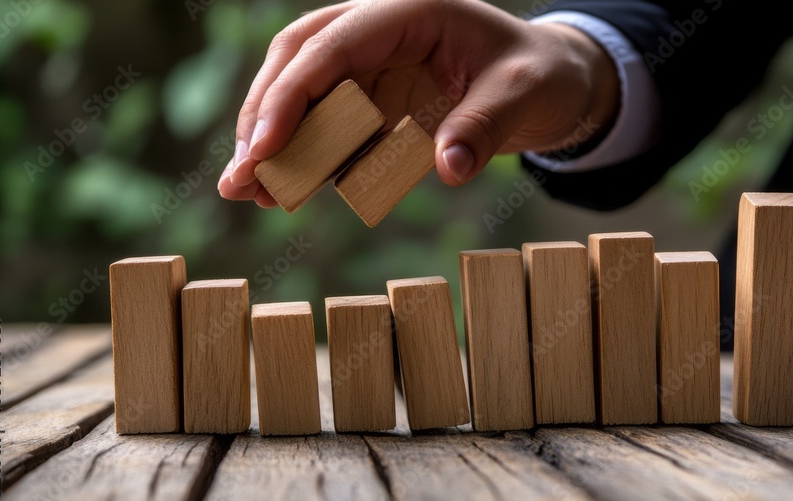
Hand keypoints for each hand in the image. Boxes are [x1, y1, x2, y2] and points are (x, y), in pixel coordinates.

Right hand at [218, 0, 618, 206]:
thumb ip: (485, 127)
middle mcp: (378, 29)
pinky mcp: (374, 96)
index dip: (292, 95)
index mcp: (408, 10)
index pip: (331, 46)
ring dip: (271, 140)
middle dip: (263, 119)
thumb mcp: (525, 95)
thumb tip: (447, 168)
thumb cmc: (539, 76)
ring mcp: (372, 63)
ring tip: (245, 191)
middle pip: (299, 62)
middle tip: (241, 178)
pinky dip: (304, 154)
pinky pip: (329, 123)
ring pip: (302, 91)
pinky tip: (282, 189)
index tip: (264, 148)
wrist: (551, 82)